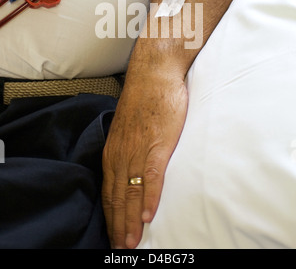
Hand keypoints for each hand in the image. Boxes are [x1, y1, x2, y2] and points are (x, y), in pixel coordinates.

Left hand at [102, 65, 187, 248]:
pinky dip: (148, 199)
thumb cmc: (146, 99)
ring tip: (131, 243)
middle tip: (120, 249)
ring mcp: (138, 149)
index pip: (109, 190)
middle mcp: (121, 153)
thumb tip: (133, 165)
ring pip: (131, 192)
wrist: (155, 74)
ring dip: (130, 221)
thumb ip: (129, 147)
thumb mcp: (130, 127)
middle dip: (117, 226)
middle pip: (116, 197)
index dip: (110, 216)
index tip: (113, 234)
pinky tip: (147, 216)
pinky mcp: (157, 144)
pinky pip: (151, 177)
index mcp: (114, 150)